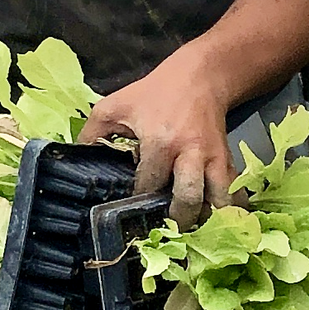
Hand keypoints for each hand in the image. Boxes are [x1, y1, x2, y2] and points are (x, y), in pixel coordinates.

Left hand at [80, 50, 233, 226]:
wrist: (201, 76)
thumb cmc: (154, 92)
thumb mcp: (114, 106)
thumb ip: (91, 135)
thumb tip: (73, 162)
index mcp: (160, 142)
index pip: (148, 186)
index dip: (138, 203)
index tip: (129, 214)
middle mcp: (190, 153)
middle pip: (188, 199)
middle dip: (177, 221)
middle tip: (165, 232)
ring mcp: (213, 159)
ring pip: (219, 200)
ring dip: (208, 220)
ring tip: (194, 233)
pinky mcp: (228, 160)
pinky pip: (235, 193)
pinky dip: (230, 210)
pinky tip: (220, 223)